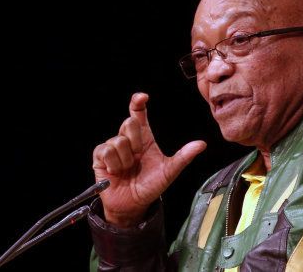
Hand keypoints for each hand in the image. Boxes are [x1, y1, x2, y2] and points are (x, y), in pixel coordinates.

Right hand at [92, 93, 205, 227]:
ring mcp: (112, 147)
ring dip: (125, 159)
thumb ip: (183, 157)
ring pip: (118, 140)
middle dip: (136, 140)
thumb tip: (202, 144)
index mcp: (143, 137)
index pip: (137, 113)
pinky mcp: (100, 157)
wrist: (133, 204)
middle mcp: (127, 139)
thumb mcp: (169, 172)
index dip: (138, 102)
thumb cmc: (150, 186)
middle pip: (128, 123)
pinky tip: (116, 172)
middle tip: (138, 157)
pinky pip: (105, 151)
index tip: (142, 97)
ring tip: (127, 169)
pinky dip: (114, 164)